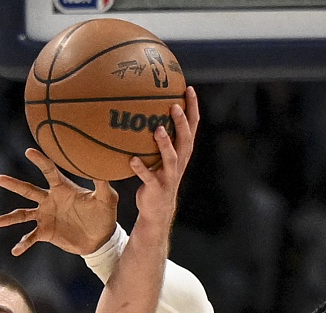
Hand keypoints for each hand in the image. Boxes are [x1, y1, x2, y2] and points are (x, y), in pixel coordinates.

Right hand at [0, 149, 117, 256]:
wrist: (100, 239)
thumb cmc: (104, 215)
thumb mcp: (107, 199)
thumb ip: (103, 184)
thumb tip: (103, 167)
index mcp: (62, 188)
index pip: (49, 171)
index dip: (40, 161)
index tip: (28, 152)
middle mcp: (49, 200)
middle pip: (28, 190)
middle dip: (14, 185)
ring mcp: (45, 216)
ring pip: (23, 214)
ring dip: (8, 218)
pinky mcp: (46, 233)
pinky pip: (31, 238)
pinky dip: (23, 244)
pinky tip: (16, 251)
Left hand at [130, 88, 199, 233]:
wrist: (157, 210)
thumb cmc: (157, 177)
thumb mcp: (161, 156)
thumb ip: (157, 137)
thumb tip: (142, 110)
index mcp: (182, 152)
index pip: (192, 127)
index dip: (192, 108)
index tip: (188, 88)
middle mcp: (179, 162)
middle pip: (185, 139)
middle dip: (181, 123)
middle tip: (174, 105)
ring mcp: (168, 176)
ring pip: (171, 158)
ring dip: (165, 144)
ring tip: (157, 130)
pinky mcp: (156, 188)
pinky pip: (148, 177)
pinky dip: (141, 168)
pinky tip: (132, 159)